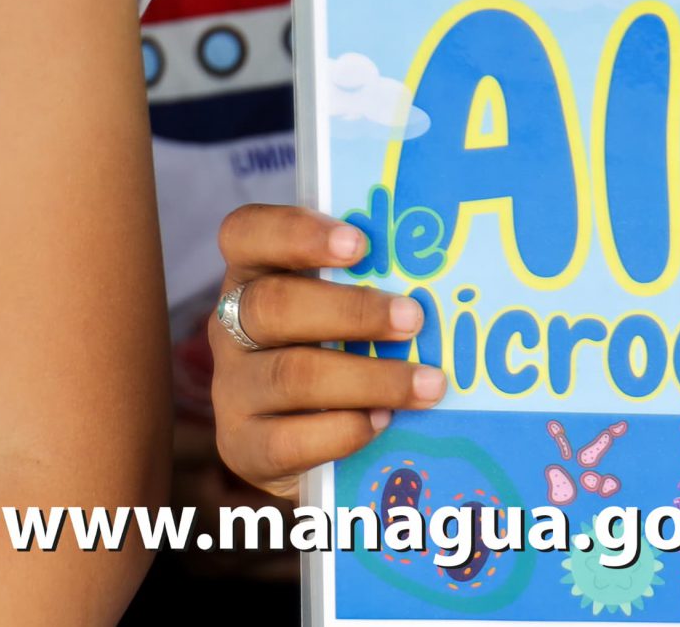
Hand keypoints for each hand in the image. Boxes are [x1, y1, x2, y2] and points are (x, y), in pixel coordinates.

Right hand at [208, 204, 445, 497]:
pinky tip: (383, 423)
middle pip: (273, 305)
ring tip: (428, 383)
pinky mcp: (243, 447)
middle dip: (352, 311)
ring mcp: (232, 388)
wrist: (304, 444)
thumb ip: (376, 281)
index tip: (359, 243)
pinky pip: (289, 439)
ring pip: (292, 374)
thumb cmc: (340, 350)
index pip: (247, 234)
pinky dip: (344, 430)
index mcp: (254, 273)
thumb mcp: (346, 306)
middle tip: (413, 319)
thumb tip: (448, 272)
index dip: (296, 233)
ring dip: (370, 377)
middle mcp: (231, 326)